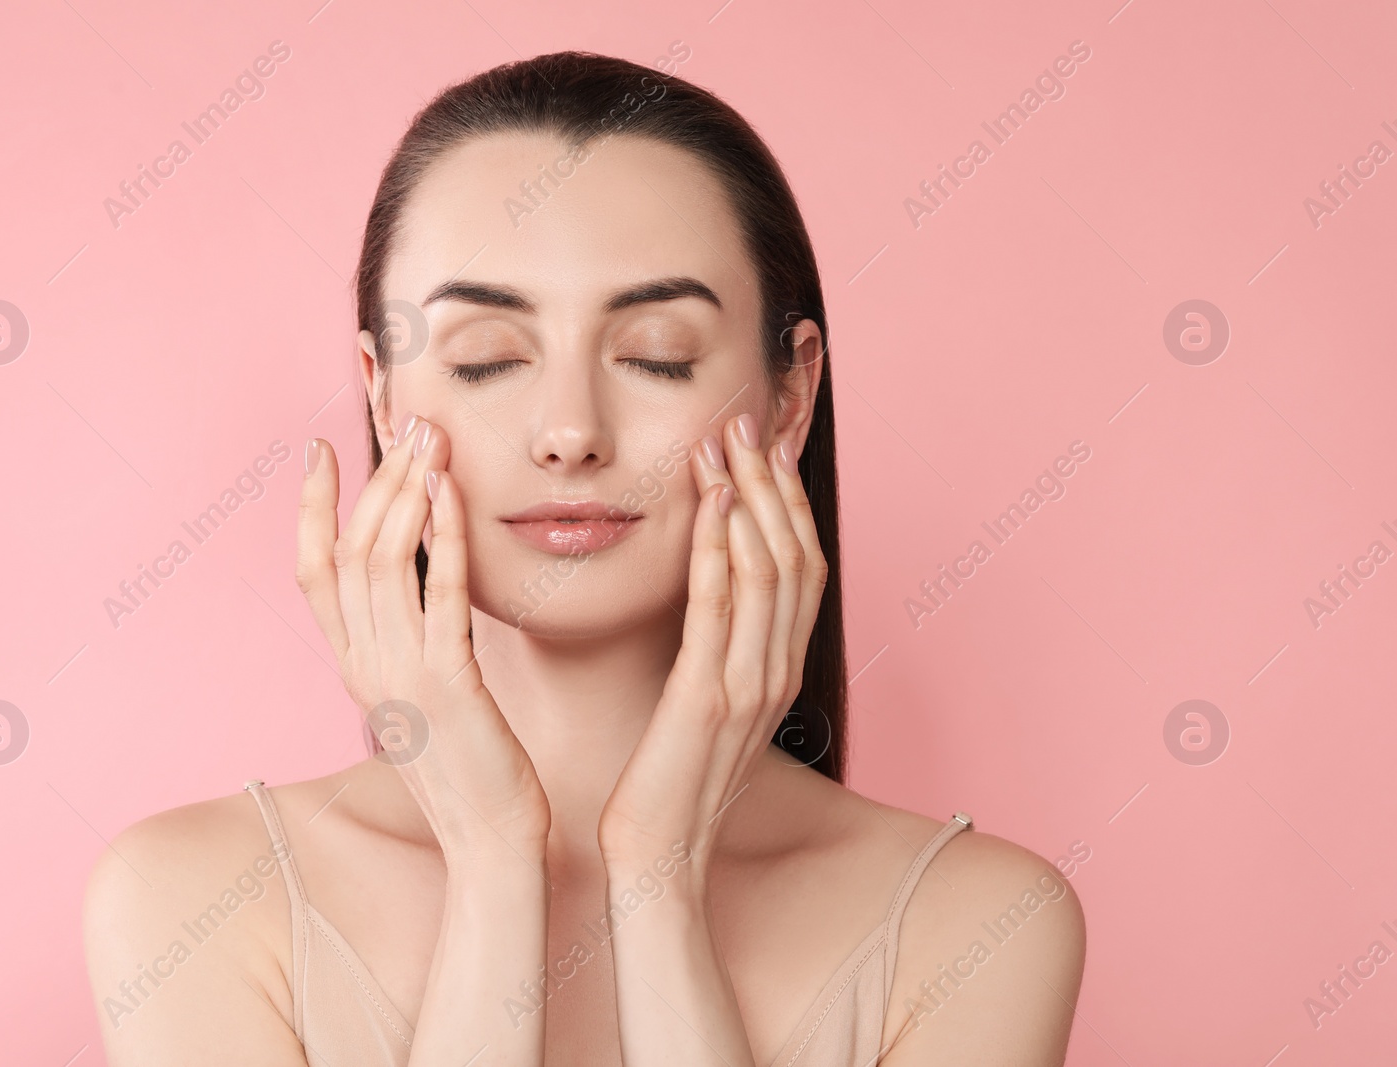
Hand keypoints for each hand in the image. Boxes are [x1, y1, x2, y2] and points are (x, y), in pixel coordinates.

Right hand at [297, 414, 551, 862]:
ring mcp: (401, 676)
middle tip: (405, 422)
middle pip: (348, 552)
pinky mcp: (449, 685)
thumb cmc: (467, 764)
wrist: (490, 839)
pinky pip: (441, 594)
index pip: (311, 572)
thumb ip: (407, 638)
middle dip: (373, 478)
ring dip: (405, 493)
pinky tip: (452, 492)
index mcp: (353, 665)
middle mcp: (364, 665)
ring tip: (429, 439)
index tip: (319, 448)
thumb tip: (415, 583)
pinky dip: (443, 536)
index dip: (308, 507)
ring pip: (383, 563)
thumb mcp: (421, 694)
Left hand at [596, 412, 827, 869]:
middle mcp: (777, 670)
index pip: (799, 567)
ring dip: (747, 497)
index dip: (785, 501)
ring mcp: (751, 685)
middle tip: (743, 422)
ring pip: (768, 570)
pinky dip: (720, 547)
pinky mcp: (710, 699)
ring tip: (723, 442)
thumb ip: (717, 652)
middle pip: (794, 555)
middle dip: (770, 483)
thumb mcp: (707, 706)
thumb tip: (708, 599)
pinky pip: (721, 608)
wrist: (659, 856)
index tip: (761, 446)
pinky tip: (708, 503)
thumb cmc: (670, 780)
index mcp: (778, 670)